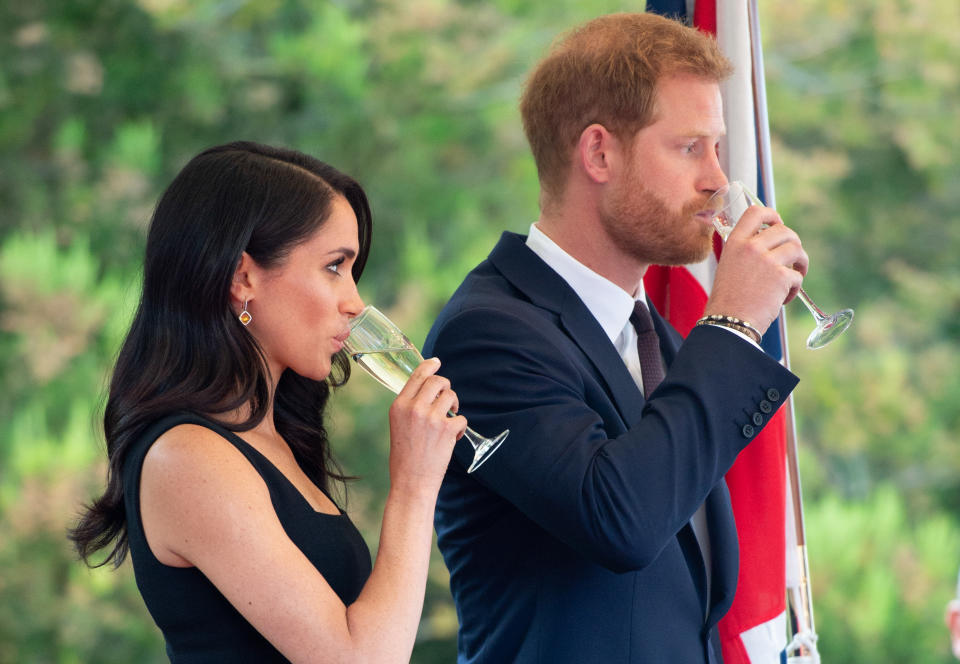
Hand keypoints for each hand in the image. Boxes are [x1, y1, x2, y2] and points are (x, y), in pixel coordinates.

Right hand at [387, 358, 465, 495]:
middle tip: (447, 399)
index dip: (430, 366)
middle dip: (446, 387)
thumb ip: (410, 407)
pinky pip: (460, 417)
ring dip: (455, 405)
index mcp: (399, 406)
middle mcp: (414, 408)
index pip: (417, 375)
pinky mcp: (446, 429)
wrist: (411, 482)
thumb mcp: (398, 426)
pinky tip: (451, 438)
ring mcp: (431, 418)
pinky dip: (459, 426)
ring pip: (451, 396)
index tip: (437, 362)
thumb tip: (428, 391)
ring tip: (450, 419)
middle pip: (438, 381)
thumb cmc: (405, 457)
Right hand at [705, 204, 808, 332]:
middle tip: (793, 257)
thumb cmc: (728, 300)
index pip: (755, 212)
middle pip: (784, 230)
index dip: (771, 215)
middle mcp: (751, 247)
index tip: (777, 223)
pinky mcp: (781, 277)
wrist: (729, 321)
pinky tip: (783, 298)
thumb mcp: (729, 266)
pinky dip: (795, 288)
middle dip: (793, 242)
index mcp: (735, 243)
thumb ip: (746, 252)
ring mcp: (767, 261)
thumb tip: (769, 246)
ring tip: (796, 274)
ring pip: (797, 249)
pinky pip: (797, 276)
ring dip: (801, 262)